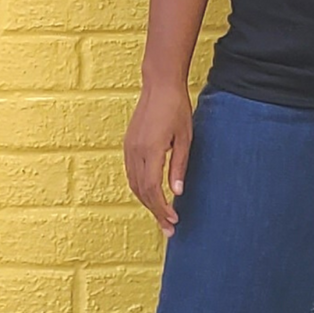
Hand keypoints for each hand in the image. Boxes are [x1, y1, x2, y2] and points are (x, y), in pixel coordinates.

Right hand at [123, 77, 192, 238]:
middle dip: (154, 211)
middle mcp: (135, 151)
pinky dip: (140, 188)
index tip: (173, 221)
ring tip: (161, 215)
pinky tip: (152, 194)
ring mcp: (129, 147)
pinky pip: (131, 173)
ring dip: (146, 201)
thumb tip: (177, 193)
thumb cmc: (177, 109)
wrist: (160, 85)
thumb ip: (180, 166)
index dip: (162, 208)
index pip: (153, 189)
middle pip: (141, 191)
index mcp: (151, 150)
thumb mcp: (186, 138)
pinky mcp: (128, 143)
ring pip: (133, 184)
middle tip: (169, 227)